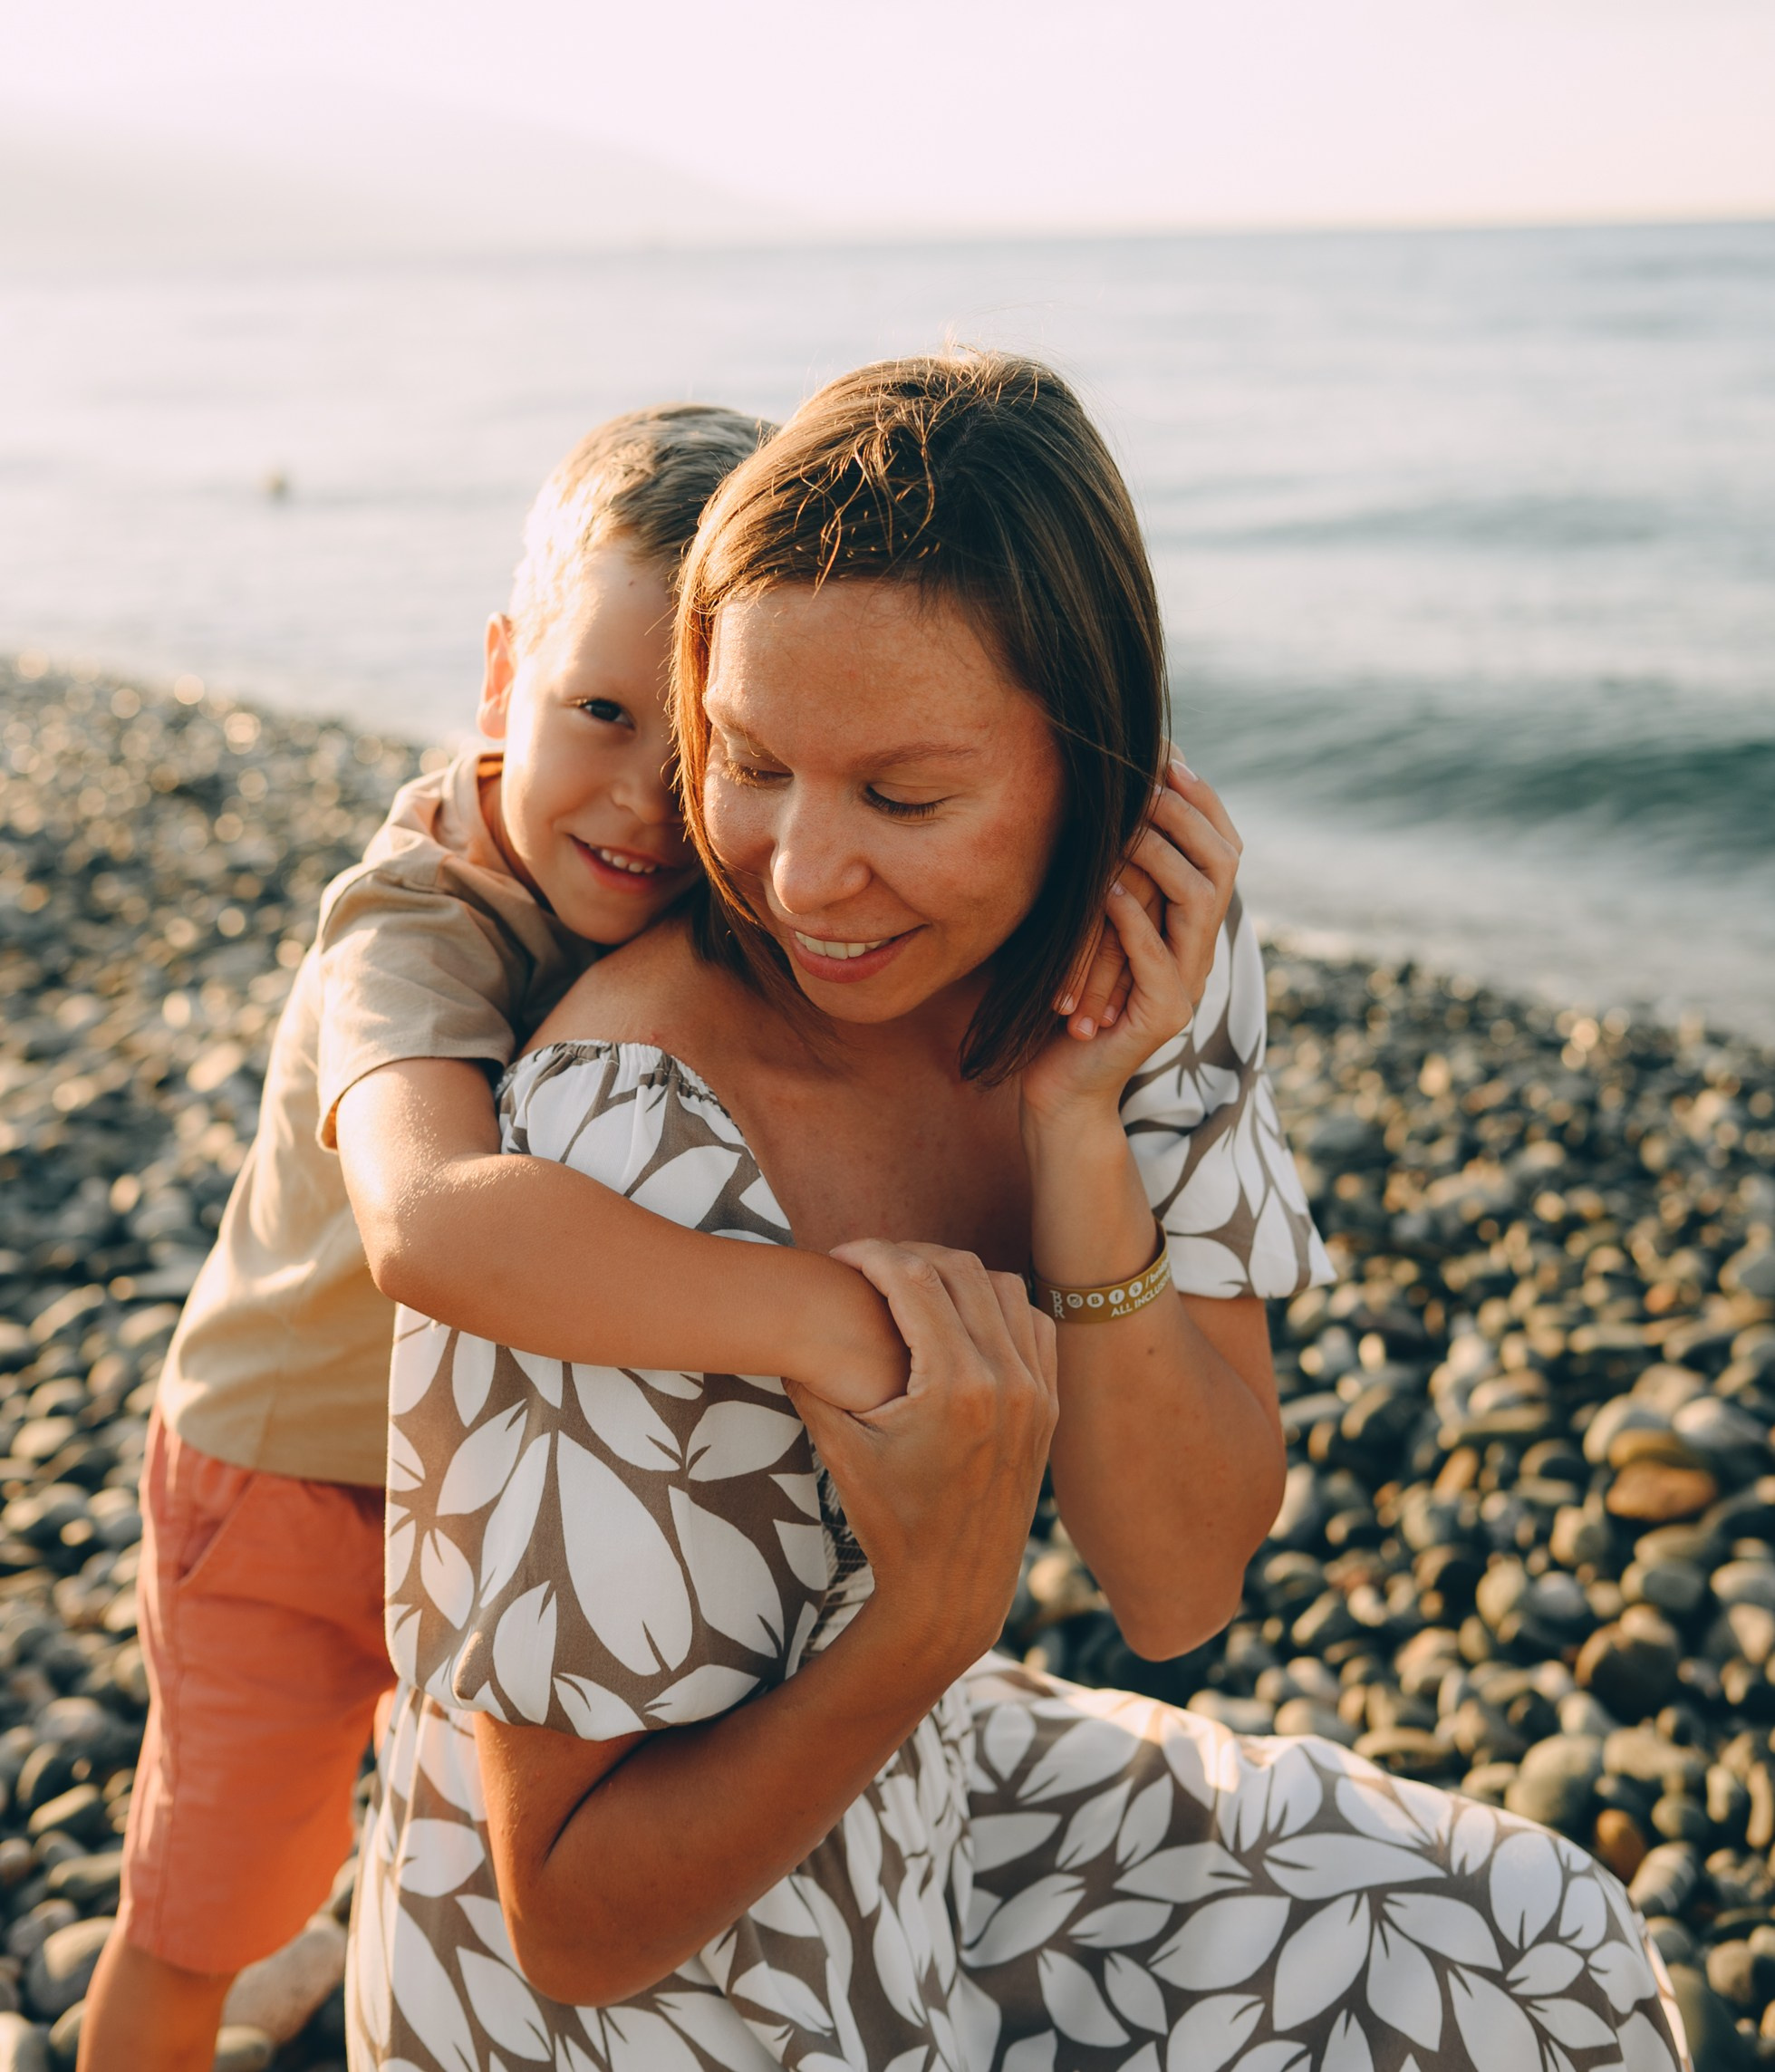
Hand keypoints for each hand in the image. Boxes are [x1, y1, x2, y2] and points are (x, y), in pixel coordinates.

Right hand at [787, 1241, 1056, 1677]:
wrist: (955, 1586)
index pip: (913, 1278)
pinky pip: (1032, 1323)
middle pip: (959, 1269)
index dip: (870, 1254)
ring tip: (909, 1286)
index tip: (839, 1257)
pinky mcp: (1049, 1404)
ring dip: (955, 1275)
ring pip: (1003, 1287)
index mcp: (954, 1385)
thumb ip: (812, 1382)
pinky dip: (996, 1306)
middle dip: (908, 1255)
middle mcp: (1006, 1379)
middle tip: (868, 1266)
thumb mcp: (841, 1450)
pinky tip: (958, 1320)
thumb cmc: (890, 1522)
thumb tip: (780, 1327)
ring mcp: (1036, 1391)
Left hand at [1022, 758, 1241, 1131]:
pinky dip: (1132, 918)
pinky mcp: (1162, 1018)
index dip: (1201, 799)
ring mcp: (1188, 986)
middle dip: (1186, 813)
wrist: (1060, 1087)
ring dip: (1161, 855)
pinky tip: (1103, 889)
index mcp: (1189, 925)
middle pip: (1223, 863)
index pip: (1221, 845)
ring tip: (1126, 825)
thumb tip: (1102, 798)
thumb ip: (1106, 874)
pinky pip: (1157, 957)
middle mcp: (1199, 950)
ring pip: (1199, 902)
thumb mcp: (1086, 926)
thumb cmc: (1065, 999)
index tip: (1167, 754)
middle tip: (1148, 778)